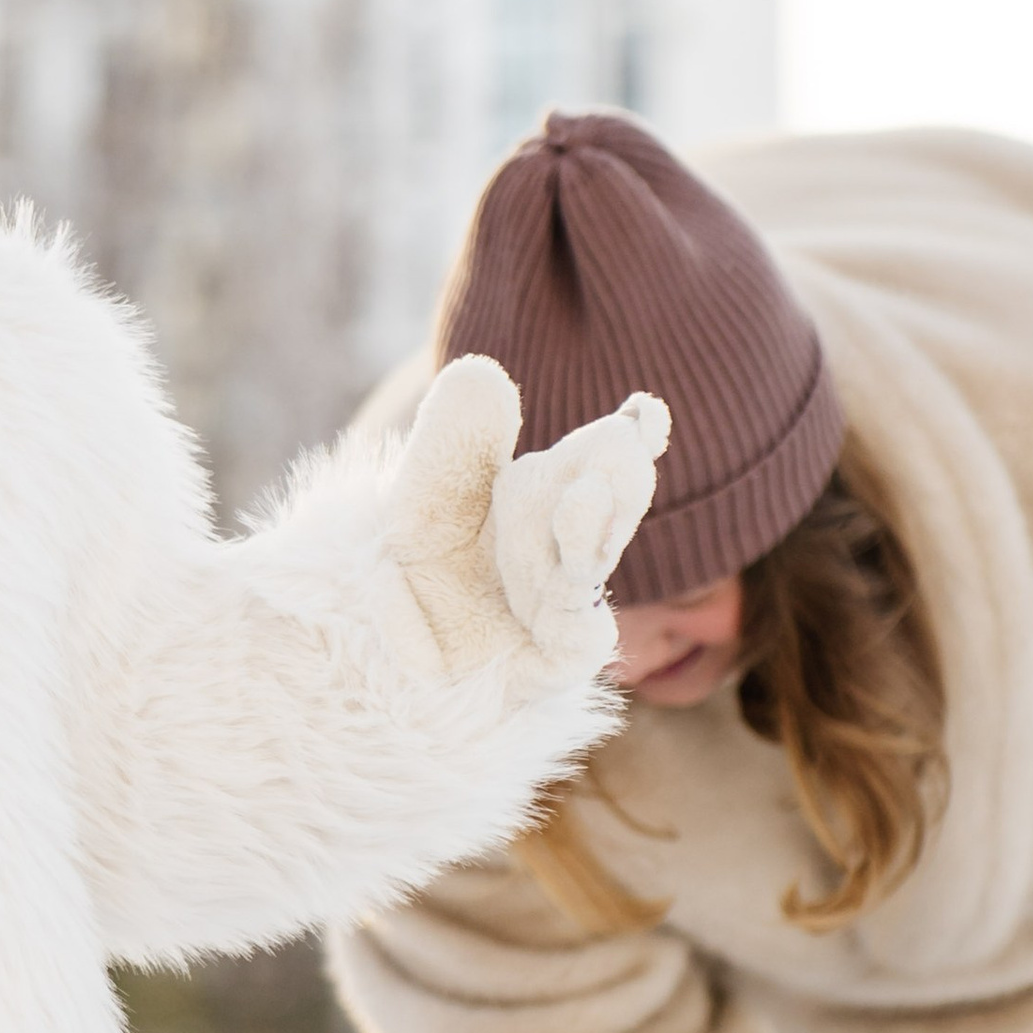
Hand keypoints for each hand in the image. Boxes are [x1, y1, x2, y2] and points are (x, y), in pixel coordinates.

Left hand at [382, 356, 669, 688]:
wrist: (387, 655)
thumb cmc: (420, 568)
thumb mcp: (424, 498)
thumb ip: (453, 444)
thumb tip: (480, 371)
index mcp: (548, 492)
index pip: (600, 456)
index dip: (631, 432)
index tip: (645, 411)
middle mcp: (568, 544)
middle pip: (607, 503)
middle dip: (617, 472)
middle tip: (626, 436)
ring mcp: (566, 603)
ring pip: (590, 565)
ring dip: (594, 531)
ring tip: (588, 493)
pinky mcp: (554, 660)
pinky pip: (576, 636)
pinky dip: (577, 609)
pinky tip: (574, 588)